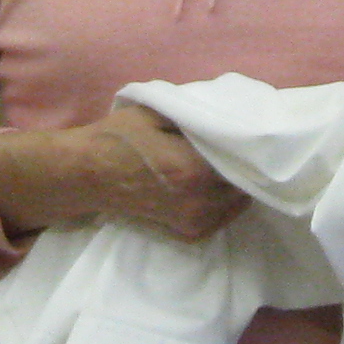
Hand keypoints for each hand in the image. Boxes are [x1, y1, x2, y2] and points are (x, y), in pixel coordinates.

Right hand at [0, 103, 246, 242]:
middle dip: (247, 163)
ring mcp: (194, 220)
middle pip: (246, 181)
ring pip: (239, 200)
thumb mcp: (157, 111)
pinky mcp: (188, 232)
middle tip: (246, 144)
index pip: (245, 157)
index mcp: (193, 168)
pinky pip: (224, 215)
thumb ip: (197, 115)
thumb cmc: (118, 137)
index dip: (253, 142)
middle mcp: (199, 200)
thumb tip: (235, 114)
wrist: (87, 175)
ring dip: (239, 182)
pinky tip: (217, 182)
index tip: (256, 129)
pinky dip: (227, 199)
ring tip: (230, 161)